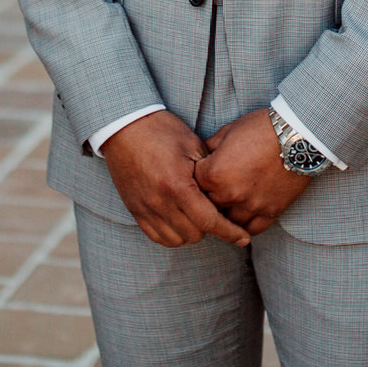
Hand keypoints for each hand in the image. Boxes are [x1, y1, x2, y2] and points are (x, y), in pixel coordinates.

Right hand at [99, 111, 252, 248]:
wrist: (125, 126)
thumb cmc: (161, 131)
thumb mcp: (192, 144)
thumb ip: (209, 172)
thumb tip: (227, 192)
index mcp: (177, 185)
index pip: (209, 221)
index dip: (229, 232)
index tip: (243, 238)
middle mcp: (160, 202)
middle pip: (194, 234)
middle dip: (210, 227)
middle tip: (216, 212)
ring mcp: (145, 208)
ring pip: (176, 240)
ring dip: (191, 232)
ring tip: (197, 216)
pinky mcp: (134, 210)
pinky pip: (157, 237)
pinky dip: (172, 234)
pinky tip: (180, 221)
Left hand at [193, 108, 316, 236]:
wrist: (298, 135)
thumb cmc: (261, 128)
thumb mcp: (229, 130)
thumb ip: (210, 147)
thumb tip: (201, 155)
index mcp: (215, 173)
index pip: (192, 184)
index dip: (195, 177)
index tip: (201, 173)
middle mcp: (230, 194)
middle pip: (207, 205)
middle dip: (207, 197)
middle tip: (212, 189)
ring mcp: (251, 206)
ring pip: (227, 222)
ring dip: (225, 213)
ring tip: (228, 203)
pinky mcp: (270, 212)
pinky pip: (252, 230)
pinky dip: (245, 225)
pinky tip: (243, 216)